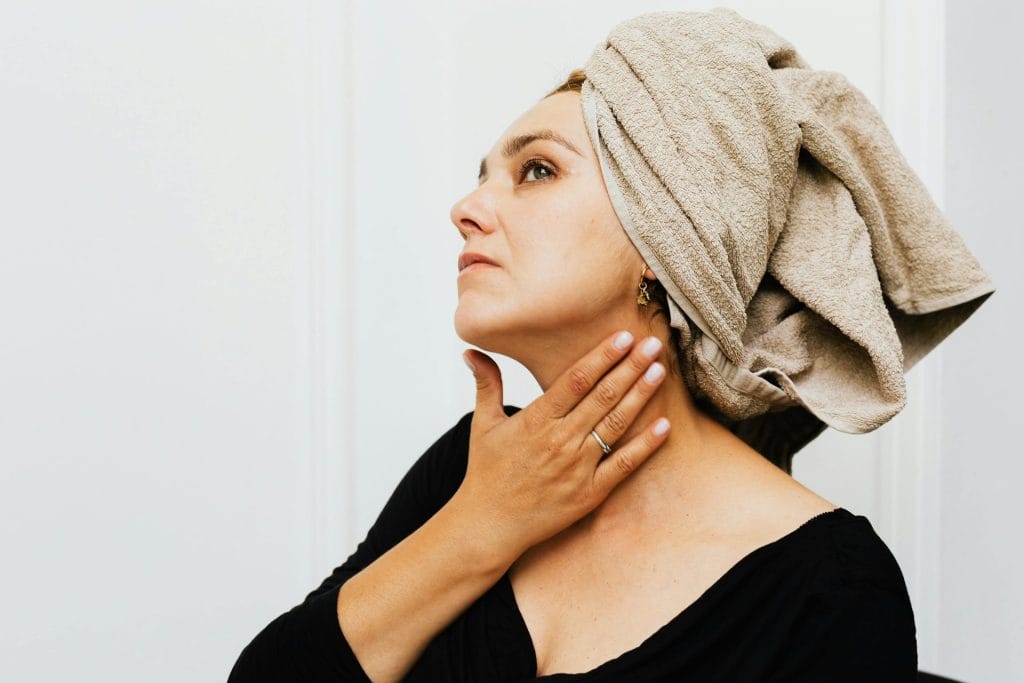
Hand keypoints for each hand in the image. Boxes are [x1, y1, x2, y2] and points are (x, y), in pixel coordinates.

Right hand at [455, 330, 669, 560]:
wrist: (489, 525)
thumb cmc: (487, 473)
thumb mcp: (482, 424)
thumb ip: (486, 384)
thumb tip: (471, 351)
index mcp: (536, 420)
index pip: (575, 381)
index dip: (602, 357)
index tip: (624, 337)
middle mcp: (560, 440)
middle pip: (602, 396)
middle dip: (630, 367)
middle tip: (653, 343)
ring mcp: (578, 467)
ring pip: (615, 424)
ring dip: (640, 396)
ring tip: (659, 370)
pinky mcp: (590, 492)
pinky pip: (623, 465)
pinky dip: (645, 445)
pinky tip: (664, 425)